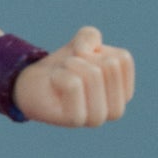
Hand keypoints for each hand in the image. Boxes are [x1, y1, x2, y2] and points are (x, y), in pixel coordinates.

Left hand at [12, 26, 133, 126]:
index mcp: (124, 92)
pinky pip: (73, 84)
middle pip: (109, 65)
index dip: (98, 51)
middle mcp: (115, 109)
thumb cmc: (63, 66)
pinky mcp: (77, 121)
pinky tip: (54, 84)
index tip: (85, 61)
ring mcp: (97, 118)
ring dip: (71, 65)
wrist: (34, 84)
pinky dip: (59, 75)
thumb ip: (91, 36)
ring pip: (93, 74)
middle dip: (84, 58)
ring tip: (62, 76)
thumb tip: (83, 51)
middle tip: (70, 70)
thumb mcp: (82, 42)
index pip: (123, 59)